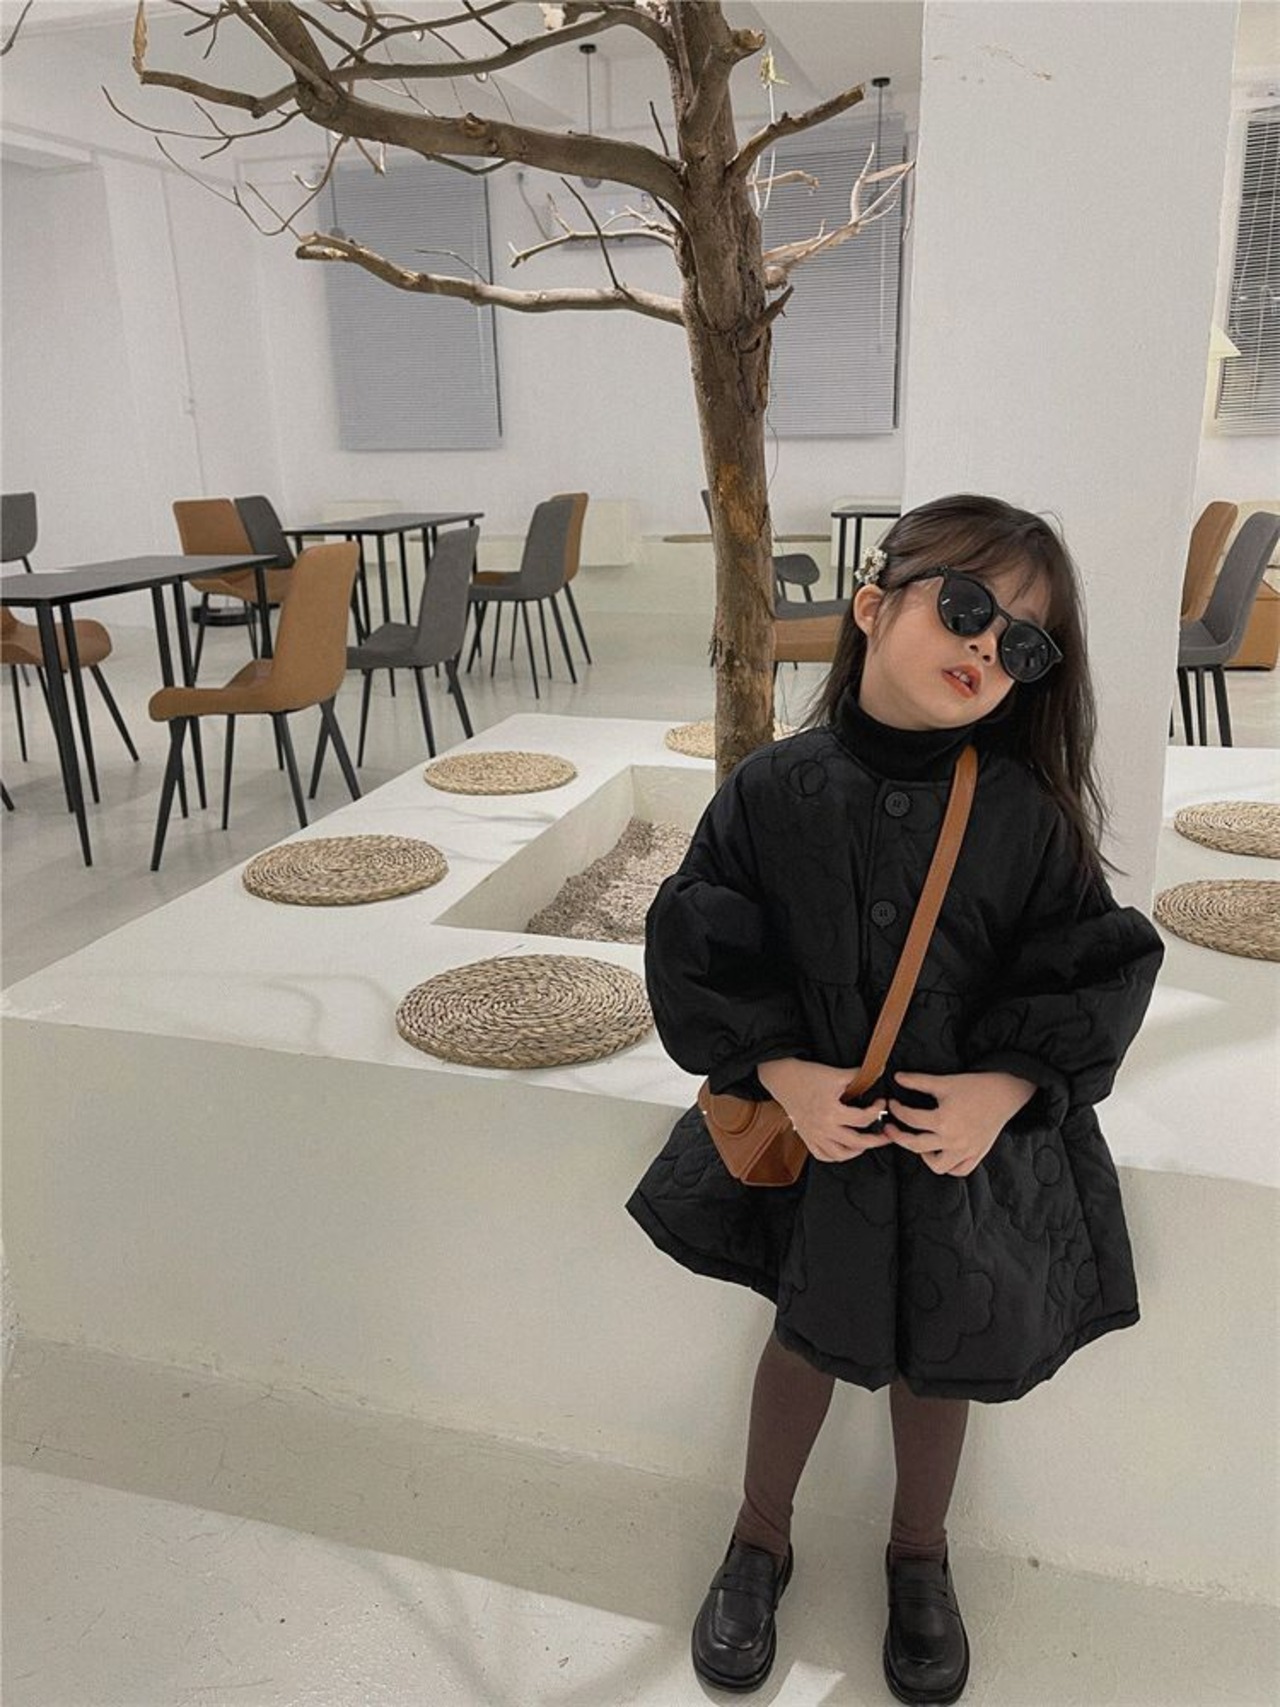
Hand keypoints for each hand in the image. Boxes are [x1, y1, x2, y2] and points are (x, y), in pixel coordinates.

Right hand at [757, 1058, 893, 1163]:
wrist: (783, 1079)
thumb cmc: (808, 1076)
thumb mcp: (835, 1074)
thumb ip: (858, 1075)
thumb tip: (878, 1072)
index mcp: (832, 1111)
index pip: (863, 1119)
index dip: (877, 1110)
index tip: (880, 1103)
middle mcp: (824, 1127)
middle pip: (857, 1142)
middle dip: (876, 1140)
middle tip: (886, 1135)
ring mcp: (815, 1135)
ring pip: (840, 1154)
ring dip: (857, 1151)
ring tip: (866, 1144)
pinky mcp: (807, 1137)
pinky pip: (822, 1155)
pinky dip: (835, 1156)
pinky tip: (844, 1149)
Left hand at [886, 1071, 1036, 1176]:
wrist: (1003, 1094)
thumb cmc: (974, 1087)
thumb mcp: (944, 1082)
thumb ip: (918, 1081)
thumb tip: (896, 1077)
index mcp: (943, 1120)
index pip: (910, 1118)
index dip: (897, 1110)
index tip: (892, 1104)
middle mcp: (953, 1140)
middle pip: (915, 1145)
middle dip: (898, 1136)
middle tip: (891, 1128)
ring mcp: (965, 1150)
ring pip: (937, 1166)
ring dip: (924, 1155)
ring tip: (919, 1141)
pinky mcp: (976, 1155)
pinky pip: (958, 1170)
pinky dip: (948, 1166)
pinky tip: (940, 1152)